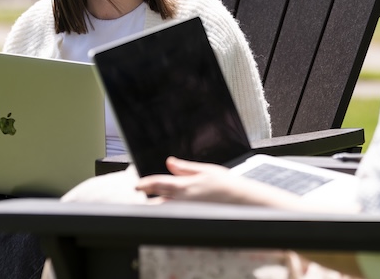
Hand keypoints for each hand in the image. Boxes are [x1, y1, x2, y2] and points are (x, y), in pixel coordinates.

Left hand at [136, 157, 301, 206]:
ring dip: (155, 207)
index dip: (144, 184)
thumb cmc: (226, 184)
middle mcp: (183, 201)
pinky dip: (168, 214)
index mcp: (185, 186)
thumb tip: (170, 162)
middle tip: (136, 197)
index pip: (158, 184)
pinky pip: (175, 217)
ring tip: (148, 203)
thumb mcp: (205, 170)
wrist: (243, 200)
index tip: (136, 184)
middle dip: (144, 201)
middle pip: (156, 203)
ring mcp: (187, 212)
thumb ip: (185, 167)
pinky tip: (166, 211)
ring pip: (164, 212)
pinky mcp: (193, 218)